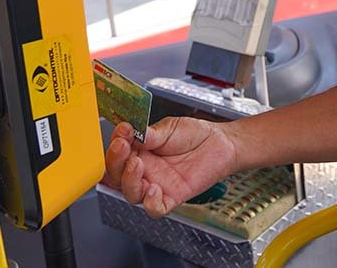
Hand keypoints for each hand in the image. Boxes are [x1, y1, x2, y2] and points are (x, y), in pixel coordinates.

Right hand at [101, 118, 239, 218]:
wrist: (221, 143)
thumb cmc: (194, 135)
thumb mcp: (170, 128)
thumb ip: (150, 134)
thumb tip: (132, 132)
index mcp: (139, 152)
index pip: (117, 155)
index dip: (115, 145)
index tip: (121, 132)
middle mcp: (144, 171)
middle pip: (117, 177)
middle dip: (116, 162)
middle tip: (123, 147)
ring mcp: (156, 185)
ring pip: (131, 194)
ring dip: (129, 181)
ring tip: (137, 164)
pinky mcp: (172, 197)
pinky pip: (154, 208)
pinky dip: (150, 202)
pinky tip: (154, 188)